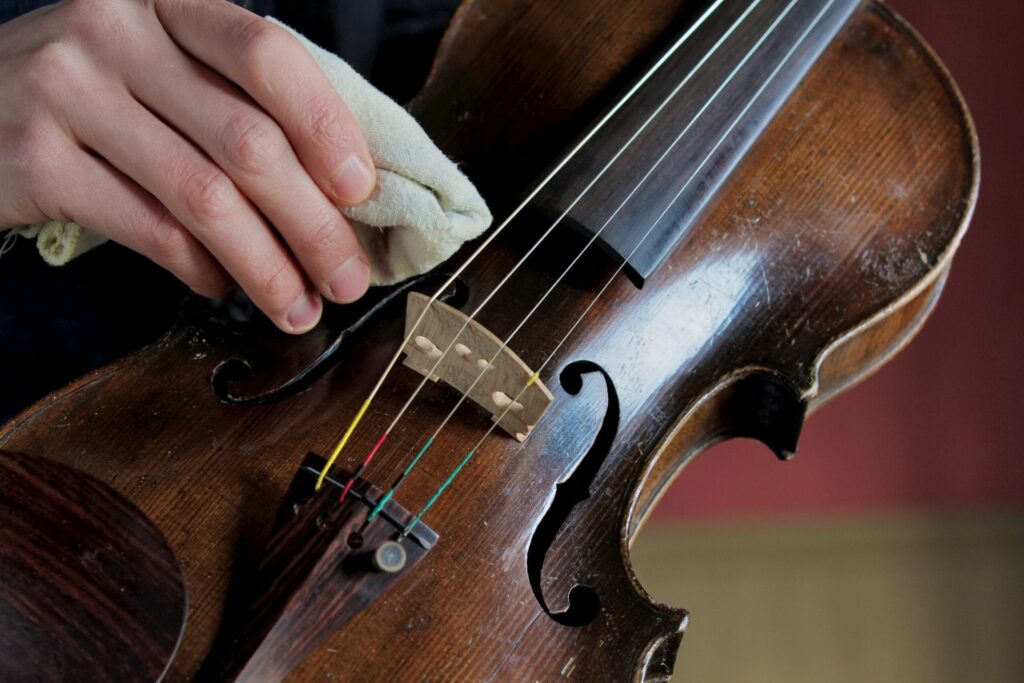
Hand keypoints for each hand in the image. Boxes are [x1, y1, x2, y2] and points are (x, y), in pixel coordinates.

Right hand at [0, 0, 375, 332]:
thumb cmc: (94, 95)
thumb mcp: (161, 68)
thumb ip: (235, 103)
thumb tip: (340, 190)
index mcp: (167, 2)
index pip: (267, 55)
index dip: (326, 127)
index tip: (361, 190)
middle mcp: (116, 32)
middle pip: (247, 141)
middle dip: (313, 225)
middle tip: (347, 277)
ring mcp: (69, 91)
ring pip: (204, 197)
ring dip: (267, 267)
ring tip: (300, 305)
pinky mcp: (36, 157)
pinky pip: (150, 229)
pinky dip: (202, 269)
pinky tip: (224, 286)